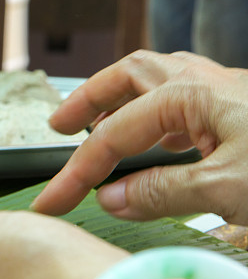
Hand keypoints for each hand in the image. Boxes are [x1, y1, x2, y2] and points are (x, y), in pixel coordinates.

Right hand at [31, 50, 247, 223]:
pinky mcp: (244, 111)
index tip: (50, 202)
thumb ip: (163, 192)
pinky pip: (188, 100)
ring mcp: (229, 93)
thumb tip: (109, 199)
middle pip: (130, 77)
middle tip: (60, 128)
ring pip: (160, 82)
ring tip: (99, 126)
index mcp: (192, 94)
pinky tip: (161, 142)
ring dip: (122, 101)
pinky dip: (159, 115)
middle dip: (88, 100)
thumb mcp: (226, 187)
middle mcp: (207, 83)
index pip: (115, 134)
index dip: (77, 172)